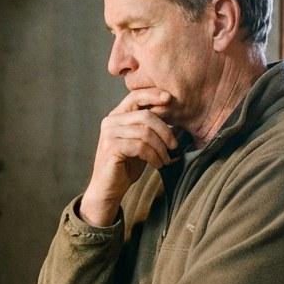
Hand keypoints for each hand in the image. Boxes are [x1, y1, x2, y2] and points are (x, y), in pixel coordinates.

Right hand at [80, 88, 177, 225]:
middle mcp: (110, 121)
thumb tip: (173, 113)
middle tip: (174, 146)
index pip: (135, 96)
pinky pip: (140, 146)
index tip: (170, 99)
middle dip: (165, 131)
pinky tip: (157, 164)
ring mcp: (109, 134)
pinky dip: (153, 156)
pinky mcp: (111, 148)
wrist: (109, 189)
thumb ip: (149, 127)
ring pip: (145, 132)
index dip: (153, 94)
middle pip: (145, 115)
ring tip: (165, 159)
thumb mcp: (140, 142)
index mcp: (117, 116)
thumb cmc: (126, 165)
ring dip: (161, 148)